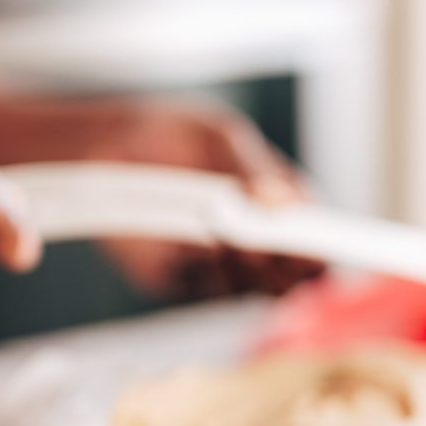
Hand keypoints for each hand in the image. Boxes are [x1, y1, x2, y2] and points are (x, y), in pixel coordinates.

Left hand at [0, 85, 320, 297]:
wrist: (95, 151)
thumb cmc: (164, 133)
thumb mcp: (217, 138)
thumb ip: (254, 171)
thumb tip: (287, 205)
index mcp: (274, 199)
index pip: (315, 231)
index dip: (326, 245)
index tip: (329, 247)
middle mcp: (253, 238)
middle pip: (292, 270)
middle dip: (291, 264)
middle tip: (278, 248)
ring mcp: (218, 264)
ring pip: (254, 287)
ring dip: (251, 271)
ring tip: (236, 238)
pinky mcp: (179, 281)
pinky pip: (205, 291)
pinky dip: (207, 275)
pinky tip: (203, 246)